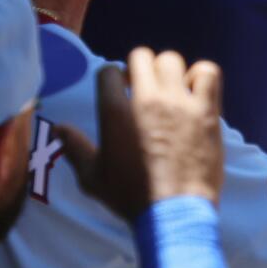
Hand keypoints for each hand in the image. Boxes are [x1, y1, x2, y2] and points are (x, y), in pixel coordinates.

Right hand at [55, 50, 224, 221]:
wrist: (174, 211)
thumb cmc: (131, 196)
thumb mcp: (92, 177)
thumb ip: (75, 148)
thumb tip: (58, 128)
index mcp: (115, 113)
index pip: (108, 72)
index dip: (113, 79)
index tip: (120, 91)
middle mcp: (147, 100)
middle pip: (141, 56)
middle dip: (139, 68)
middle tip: (144, 87)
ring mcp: (180, 102)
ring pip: (172, 60)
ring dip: (169, 72)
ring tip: (170, 90)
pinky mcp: (207, 110)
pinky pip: (207, 72)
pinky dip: (201, 76)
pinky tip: (196, 92)